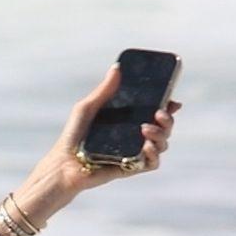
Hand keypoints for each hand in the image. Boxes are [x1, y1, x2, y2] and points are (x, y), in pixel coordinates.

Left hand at [33, 64, 181, 193]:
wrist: (63, 165)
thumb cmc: (72, 137)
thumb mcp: (88, 108)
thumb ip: (104, 90)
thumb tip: (117, 67)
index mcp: (127, 120)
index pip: (154, 112)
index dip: (167, 106)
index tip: (172, 101)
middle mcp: (134, 136)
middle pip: (164, 127)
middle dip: (168, 120)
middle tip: (159, 113)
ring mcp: (134, 153)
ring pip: (162, 144)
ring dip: (161, 135)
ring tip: (146, 129)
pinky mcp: (130, 168)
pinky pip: (153, 163)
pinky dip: (154, 154)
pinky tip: (146, 146)